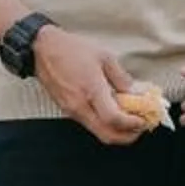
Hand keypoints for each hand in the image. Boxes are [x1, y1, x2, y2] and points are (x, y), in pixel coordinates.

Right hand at [33, 26, 145, 144]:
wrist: (42, 49)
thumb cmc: (70, 49)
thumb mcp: (103, 56)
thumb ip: (121, 77)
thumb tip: (135, 92)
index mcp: (91, 90)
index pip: (114, 119)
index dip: (132, 124)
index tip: (143, 119)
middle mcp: (80, 106)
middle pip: (108, 136)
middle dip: (128, 136)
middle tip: (140, 126)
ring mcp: (72, 111)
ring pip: (99, 133)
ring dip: (117, 131)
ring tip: (129, 118)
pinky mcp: (68, 110)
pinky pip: (90, 124)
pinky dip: (105, 124)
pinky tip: (112, 111)